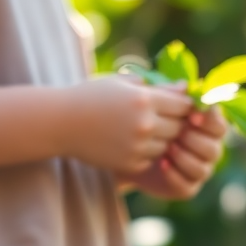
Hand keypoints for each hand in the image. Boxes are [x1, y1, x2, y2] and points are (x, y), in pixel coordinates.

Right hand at [60, 74, 194, 174]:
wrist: (61, 122)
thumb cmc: (92, 96)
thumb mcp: (122, 82)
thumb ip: (156, 86)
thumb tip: (185, 88)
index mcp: (144, 99)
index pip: (183, 105)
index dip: (182, 105)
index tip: (175, 104)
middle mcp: (144, 124)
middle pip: (179, 127)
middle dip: (174, 122)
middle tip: (162, 117)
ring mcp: (137, 146)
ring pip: (167, 145)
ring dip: (162, 139)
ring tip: (143, 129)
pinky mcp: (130, 163)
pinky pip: (151, 159)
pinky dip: (147, 152)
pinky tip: (130, 142)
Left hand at [121, 105, 227, 199]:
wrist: (126, 148)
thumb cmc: (145, 122)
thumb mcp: (155, 106)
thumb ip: (171, 97)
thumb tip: (186, 85)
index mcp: (207, 127)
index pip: (219, 124)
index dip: (210, 120)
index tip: (192, 115)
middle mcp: (209, 149)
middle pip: (214, 148)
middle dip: (194, 140)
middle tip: (176, 133)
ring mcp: (200, 170)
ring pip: (202, 168)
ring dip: (184, 157)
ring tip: (167, 147)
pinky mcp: (187, 187)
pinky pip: (188, 185)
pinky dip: (175, 174)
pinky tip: (161, 163)